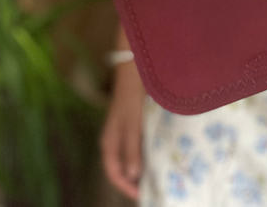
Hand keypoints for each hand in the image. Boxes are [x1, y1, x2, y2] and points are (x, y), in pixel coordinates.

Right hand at [100, 61, 145, 200]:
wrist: (134, 72)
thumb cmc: (131, 99)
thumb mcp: (131, 125)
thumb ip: (131, 149)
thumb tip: (131, 176)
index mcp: (109, 143)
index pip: (114, 173)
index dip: (126, 186)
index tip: (141, 196)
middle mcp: (115, 140)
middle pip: (122, 166)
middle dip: (134, 180)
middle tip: (151, 188)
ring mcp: (124, 131)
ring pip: (131, 156)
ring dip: (141, 167)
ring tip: (156, 176)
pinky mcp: (134, 123)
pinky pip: (138, 144)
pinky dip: (145, 153)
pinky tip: (157, 154)